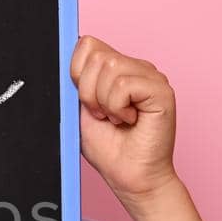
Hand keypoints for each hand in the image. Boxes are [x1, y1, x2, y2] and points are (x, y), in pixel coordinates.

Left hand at [68, 35, 178, 206]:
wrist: (129, 177)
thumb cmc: (108, 148)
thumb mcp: (79, 108)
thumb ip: (74, 81)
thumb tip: (60, 52)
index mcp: (116, 68)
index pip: (87, 44)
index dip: (78, 74)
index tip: (86, 102)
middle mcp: (136, 67)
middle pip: (96, 55)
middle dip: (88, 92)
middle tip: (102, 114)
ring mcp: (151, 76)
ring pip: (109, 68)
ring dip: (104, 102)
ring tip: (116, 119)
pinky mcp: (162, 90)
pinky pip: (123, 85)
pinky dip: (117, 108)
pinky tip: (129, 120)